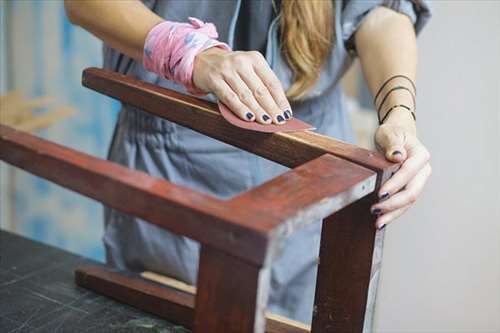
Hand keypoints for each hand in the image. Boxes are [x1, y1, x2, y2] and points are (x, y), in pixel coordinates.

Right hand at [193, 47, 291, 124]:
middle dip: (272, 108)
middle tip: (279, 121)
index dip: (281, 100)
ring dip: (258, 111)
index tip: (287, 113)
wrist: (202, 59)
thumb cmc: (230, 69)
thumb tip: (277, 108)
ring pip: (246, 95)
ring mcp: (227, 70)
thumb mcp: (248, 69)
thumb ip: (261, 84)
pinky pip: (230, 98)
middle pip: (261, 90)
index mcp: (255, 58)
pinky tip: (249, 118)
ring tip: (266, 122)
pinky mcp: (214, 79)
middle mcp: (242, 61)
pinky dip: (240, 109)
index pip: (272, 82)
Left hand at [371, 110, 431, 228]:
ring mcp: (418, 182)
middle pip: (412, 191)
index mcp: (420, 155)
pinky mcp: (410, 189)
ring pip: (409, 202)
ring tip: (378, 222)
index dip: (395, 184)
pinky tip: (382, 221)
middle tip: (375, 210)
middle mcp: (423, 170)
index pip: (408, 172)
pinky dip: (393, 213)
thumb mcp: (389, 133)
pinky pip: (404, 204)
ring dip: (393, 213)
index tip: (380, 194)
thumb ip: (392, 143)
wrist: (397, 137)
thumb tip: (397, 156)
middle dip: (394, 204)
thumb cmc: (392, 134)